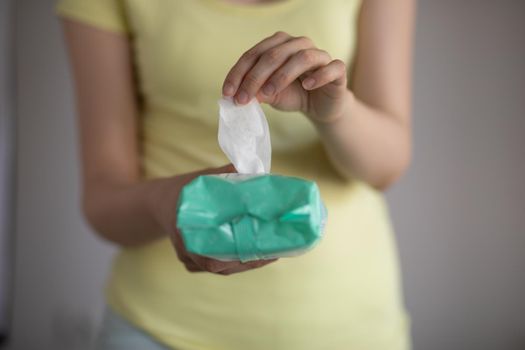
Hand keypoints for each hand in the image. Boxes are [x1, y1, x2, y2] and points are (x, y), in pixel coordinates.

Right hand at [152, 164, 276, 274]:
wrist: (160, 202)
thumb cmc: (185, 190)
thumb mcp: (204, 178)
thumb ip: (228, 174)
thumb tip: (256, 171)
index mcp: (185, 233)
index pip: (214, 257)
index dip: (242, 257)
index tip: (266, 251)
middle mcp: (186, 251)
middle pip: (222, 266)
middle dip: (251, 260)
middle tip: (276, 250)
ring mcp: (190, 260)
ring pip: (222, 269)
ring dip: (247, 263)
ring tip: (272, 252)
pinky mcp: (195, 263)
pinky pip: (219, 267)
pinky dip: (238, 262)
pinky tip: (257, 254)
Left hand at [222, 31, 349, 122]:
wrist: (320, 107)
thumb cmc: (293, 95)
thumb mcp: (270, 94)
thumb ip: (257, 91)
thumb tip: (242, 94)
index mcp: (279, 45)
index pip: (254, 54)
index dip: (239, 73)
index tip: (227, 93)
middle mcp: (299, 44)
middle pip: (274, 54)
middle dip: (255, 78)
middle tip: (243, 99)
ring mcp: (320, 54)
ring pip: (302, 58)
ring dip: (282, 76)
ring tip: (269, 94)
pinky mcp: (337, 69)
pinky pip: (331, 67)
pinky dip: (319, 75)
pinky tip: (307, 86)